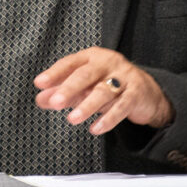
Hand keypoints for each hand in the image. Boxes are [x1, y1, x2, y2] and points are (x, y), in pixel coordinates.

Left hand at [34, 47, 173, 134]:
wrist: (147, 93)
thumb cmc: (111, 86)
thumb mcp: (85, 87)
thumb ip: (62, 92)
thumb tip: (40, 99)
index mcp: (92, 57)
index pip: (70, 63)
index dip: (54, 73)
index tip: (40, 83)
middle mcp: (108, 63)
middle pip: (86, 74)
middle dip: (69, 88)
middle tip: (55, 102)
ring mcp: (124, 76)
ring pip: (103, 91)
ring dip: (87, 106)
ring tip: (72, 119)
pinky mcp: (136, 93)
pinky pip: (121, 106)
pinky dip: (108, 118)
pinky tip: (96, 128)